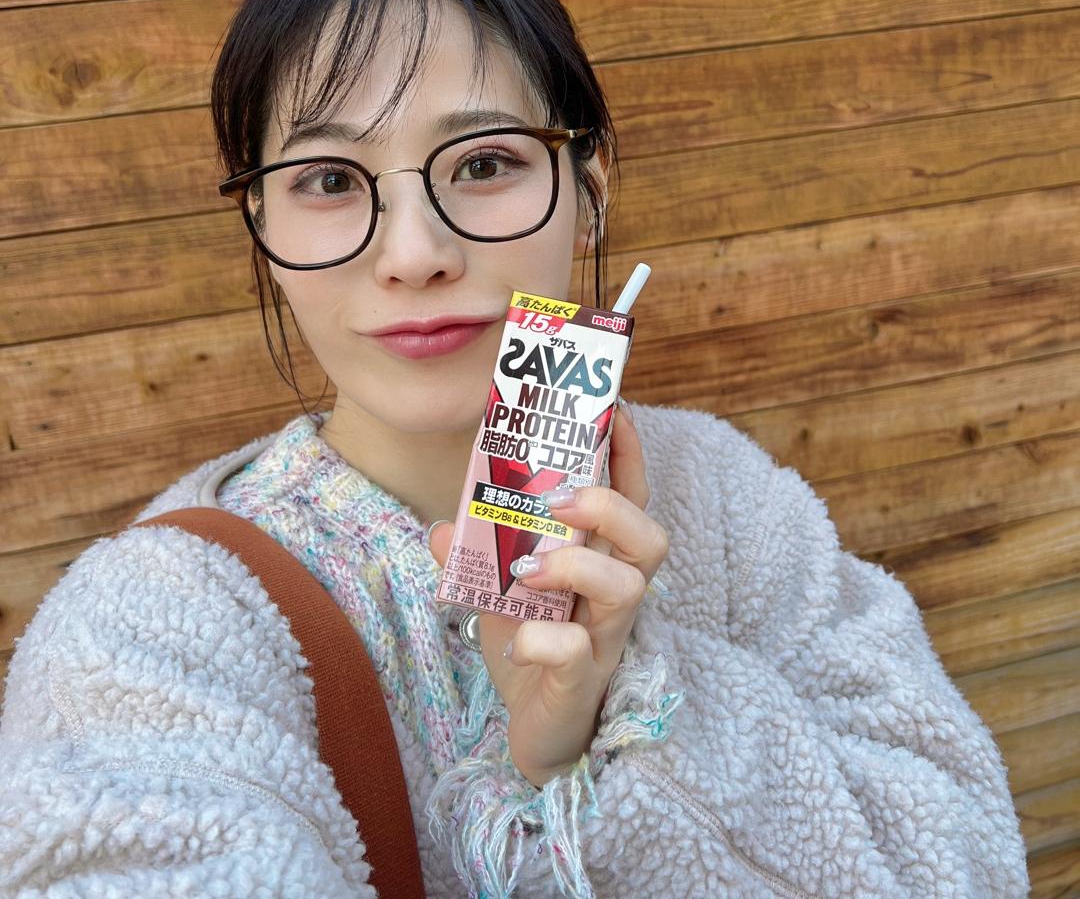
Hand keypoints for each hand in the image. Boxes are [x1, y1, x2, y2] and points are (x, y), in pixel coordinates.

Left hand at [428, 402, 668, 787]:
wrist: (537, 734)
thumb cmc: (533, 648)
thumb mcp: (500, 593)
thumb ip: (476, 557)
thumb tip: (441, 529)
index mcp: (601, 563)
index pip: (632, 502)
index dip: (631, 457)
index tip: (619, 413)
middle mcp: (614, 597)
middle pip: (650, 538)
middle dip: (611, 506)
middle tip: (561, 501)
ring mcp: (605, 640)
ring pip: (627, 587)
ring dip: (577, 566)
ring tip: (528, 569)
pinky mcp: (582, 682)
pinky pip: (575, 653)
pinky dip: (542, 639)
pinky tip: (517, 640)